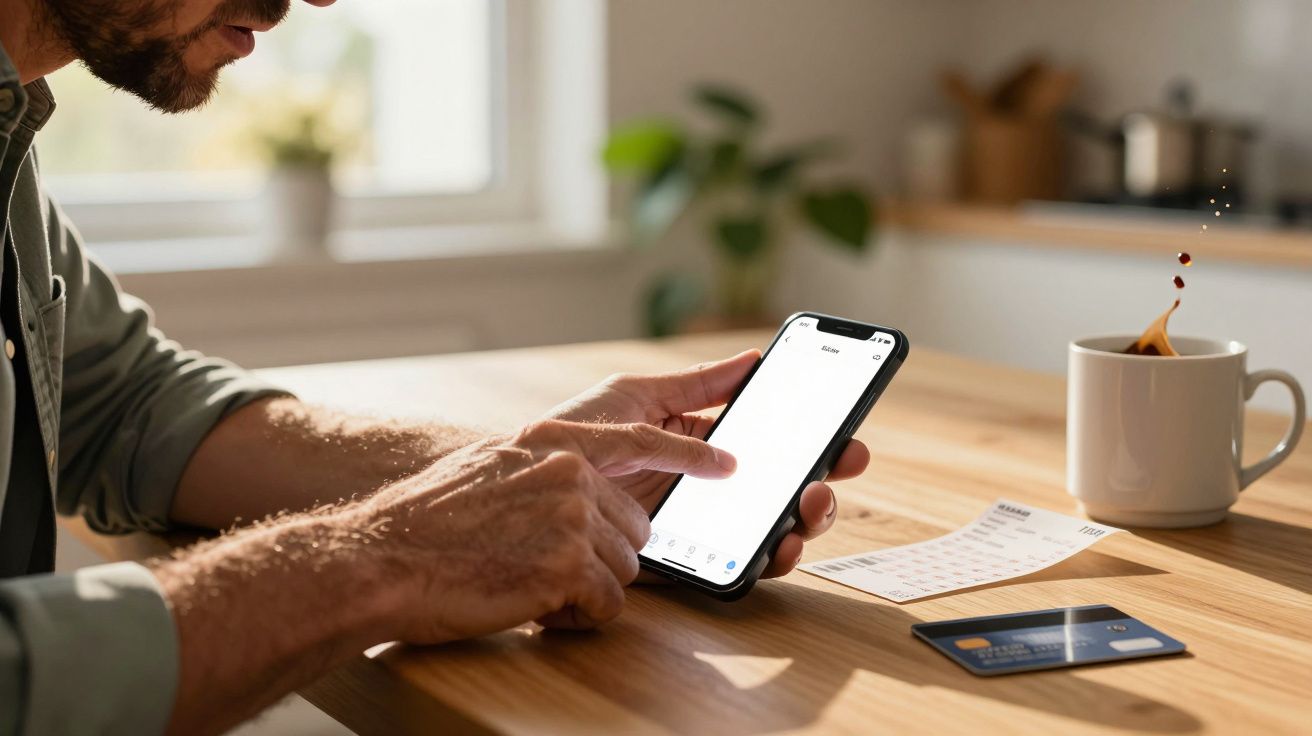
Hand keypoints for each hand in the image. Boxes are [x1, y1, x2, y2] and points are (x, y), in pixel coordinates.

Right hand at [358, 418, 733, 642]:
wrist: (380, 557)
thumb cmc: (425, 523)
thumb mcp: (488, 468)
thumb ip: (541, 470)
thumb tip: (578, 490)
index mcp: (552, 441)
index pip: (642, 440)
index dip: (691, 454)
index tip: (727, 463)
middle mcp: (570, 471)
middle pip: (633, 527)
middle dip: (600, 556)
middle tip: (541, 566)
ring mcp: (572, 516)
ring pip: (623, 569)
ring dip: (585, 588)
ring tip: (525, 583)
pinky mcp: (568, 565)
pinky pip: (607, 606)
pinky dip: (576, 617)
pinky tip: (531, 605)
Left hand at [544, 350, 870, 577]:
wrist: (522, 486)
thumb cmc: (571, 434)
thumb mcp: (635, 397)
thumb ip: (694, 385)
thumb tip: (750, 359)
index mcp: (696, 441)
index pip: (765, 442)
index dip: (807, 440)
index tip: (845, 433)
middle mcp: (703, 486)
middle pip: (777, 487)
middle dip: (819, 479)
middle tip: (840, 466)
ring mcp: (694, 524)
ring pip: (765, 527)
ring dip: (802, 519)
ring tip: (811, 503)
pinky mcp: (679, 560)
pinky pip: (731, 564)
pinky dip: (764, 559)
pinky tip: (777, 543)